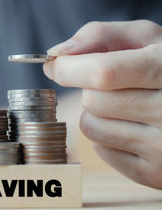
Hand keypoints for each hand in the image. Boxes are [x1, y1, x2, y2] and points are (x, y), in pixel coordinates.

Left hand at [43, 20, 161, 188]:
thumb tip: (56, 54)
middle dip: (91, 89)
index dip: (69, 69)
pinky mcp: (154, 174)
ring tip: (125, 106)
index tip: (57, 66)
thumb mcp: (146, 39)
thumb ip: (100, 35)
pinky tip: (133, 127)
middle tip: (117, 86)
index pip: (103, 73)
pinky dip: (106, 137)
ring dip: (96, 114)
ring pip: (90, 127)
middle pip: (92, 101)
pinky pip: (101, 150)